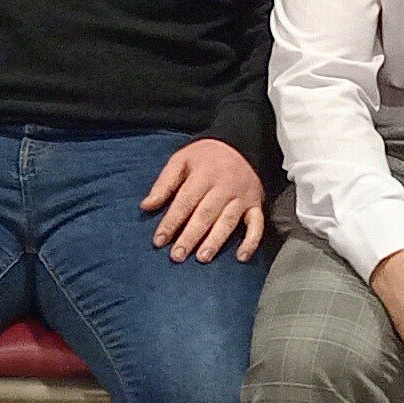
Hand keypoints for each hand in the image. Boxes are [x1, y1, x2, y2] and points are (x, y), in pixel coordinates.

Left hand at [142, 138, 266, 260]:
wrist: (241, 144)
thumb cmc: (205, 156)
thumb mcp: (181, 160)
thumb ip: (164, 183)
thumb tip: (146, 206)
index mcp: (204, 174)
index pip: (185, 201)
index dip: (171, 222)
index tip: (159, 241)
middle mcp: (224, 187)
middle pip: (206, 214)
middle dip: (190, 236)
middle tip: (177, 256)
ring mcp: (242, 197)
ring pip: (228, 222)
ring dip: (215, 241)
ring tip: (202, 258)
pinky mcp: (256, 204)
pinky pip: (256, 225)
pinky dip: (251, 241)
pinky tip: (241, 257)